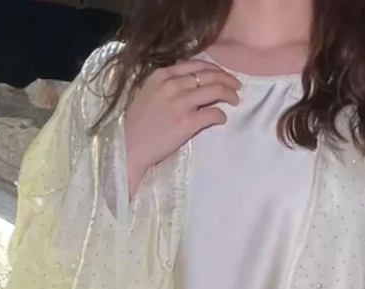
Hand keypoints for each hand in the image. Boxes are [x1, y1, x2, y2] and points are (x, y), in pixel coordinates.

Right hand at [124, 61, 240, 196]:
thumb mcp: (148, 93)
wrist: (128, 148)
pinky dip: (221, 115)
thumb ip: (166, 85)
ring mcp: (181, 103)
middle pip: (209, 75)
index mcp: (162, 75)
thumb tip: (189, 84)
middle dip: (227, 79)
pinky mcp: (187, 123)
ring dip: (229, 94)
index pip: (195, 65)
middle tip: (236, 86)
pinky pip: (212, 113)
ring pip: (215, 90)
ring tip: (235, 100)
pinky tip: (222, 118)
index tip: (222, 74)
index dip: (213, 68)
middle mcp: (173, 85)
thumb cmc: (136, 125)